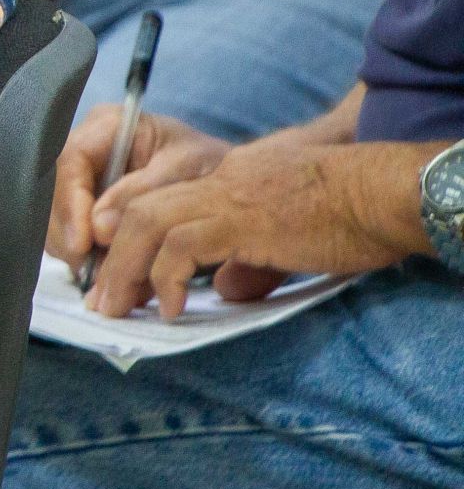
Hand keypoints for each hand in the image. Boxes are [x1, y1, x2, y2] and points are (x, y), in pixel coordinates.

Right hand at [49, 107, 229, 267]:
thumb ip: (142, 195)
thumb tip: (98, 229)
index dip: (69, 204)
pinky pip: (71, 238)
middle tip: (96, 273)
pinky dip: (90, 262)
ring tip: (113, 282)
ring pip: (56, 221)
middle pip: (53, 195)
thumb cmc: (209, 168)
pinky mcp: (84, 210)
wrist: (226, 186)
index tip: (83, 243)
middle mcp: (84, 151)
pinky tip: (116, 278)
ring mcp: (80, 182)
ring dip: (80, 255)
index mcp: (106, 126)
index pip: (69, 162)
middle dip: (71, 237)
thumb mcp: (186, 171)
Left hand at [83, 138, 431, 320]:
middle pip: (138, 211)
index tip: (118, 278)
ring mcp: (226, 196)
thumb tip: (225, 290)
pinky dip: (165, 277)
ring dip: (124, 269)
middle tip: (103, 303)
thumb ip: (248, 259)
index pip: (159, 204)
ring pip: (147, 223)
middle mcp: (215, 180)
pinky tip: (169, 308)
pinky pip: (181, 246)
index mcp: (224, 179)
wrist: (384, 192)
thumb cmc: (350, 215)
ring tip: (117, 310)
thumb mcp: (286, 236)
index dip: (129, 241)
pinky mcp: (240, 218)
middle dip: (112, 258)